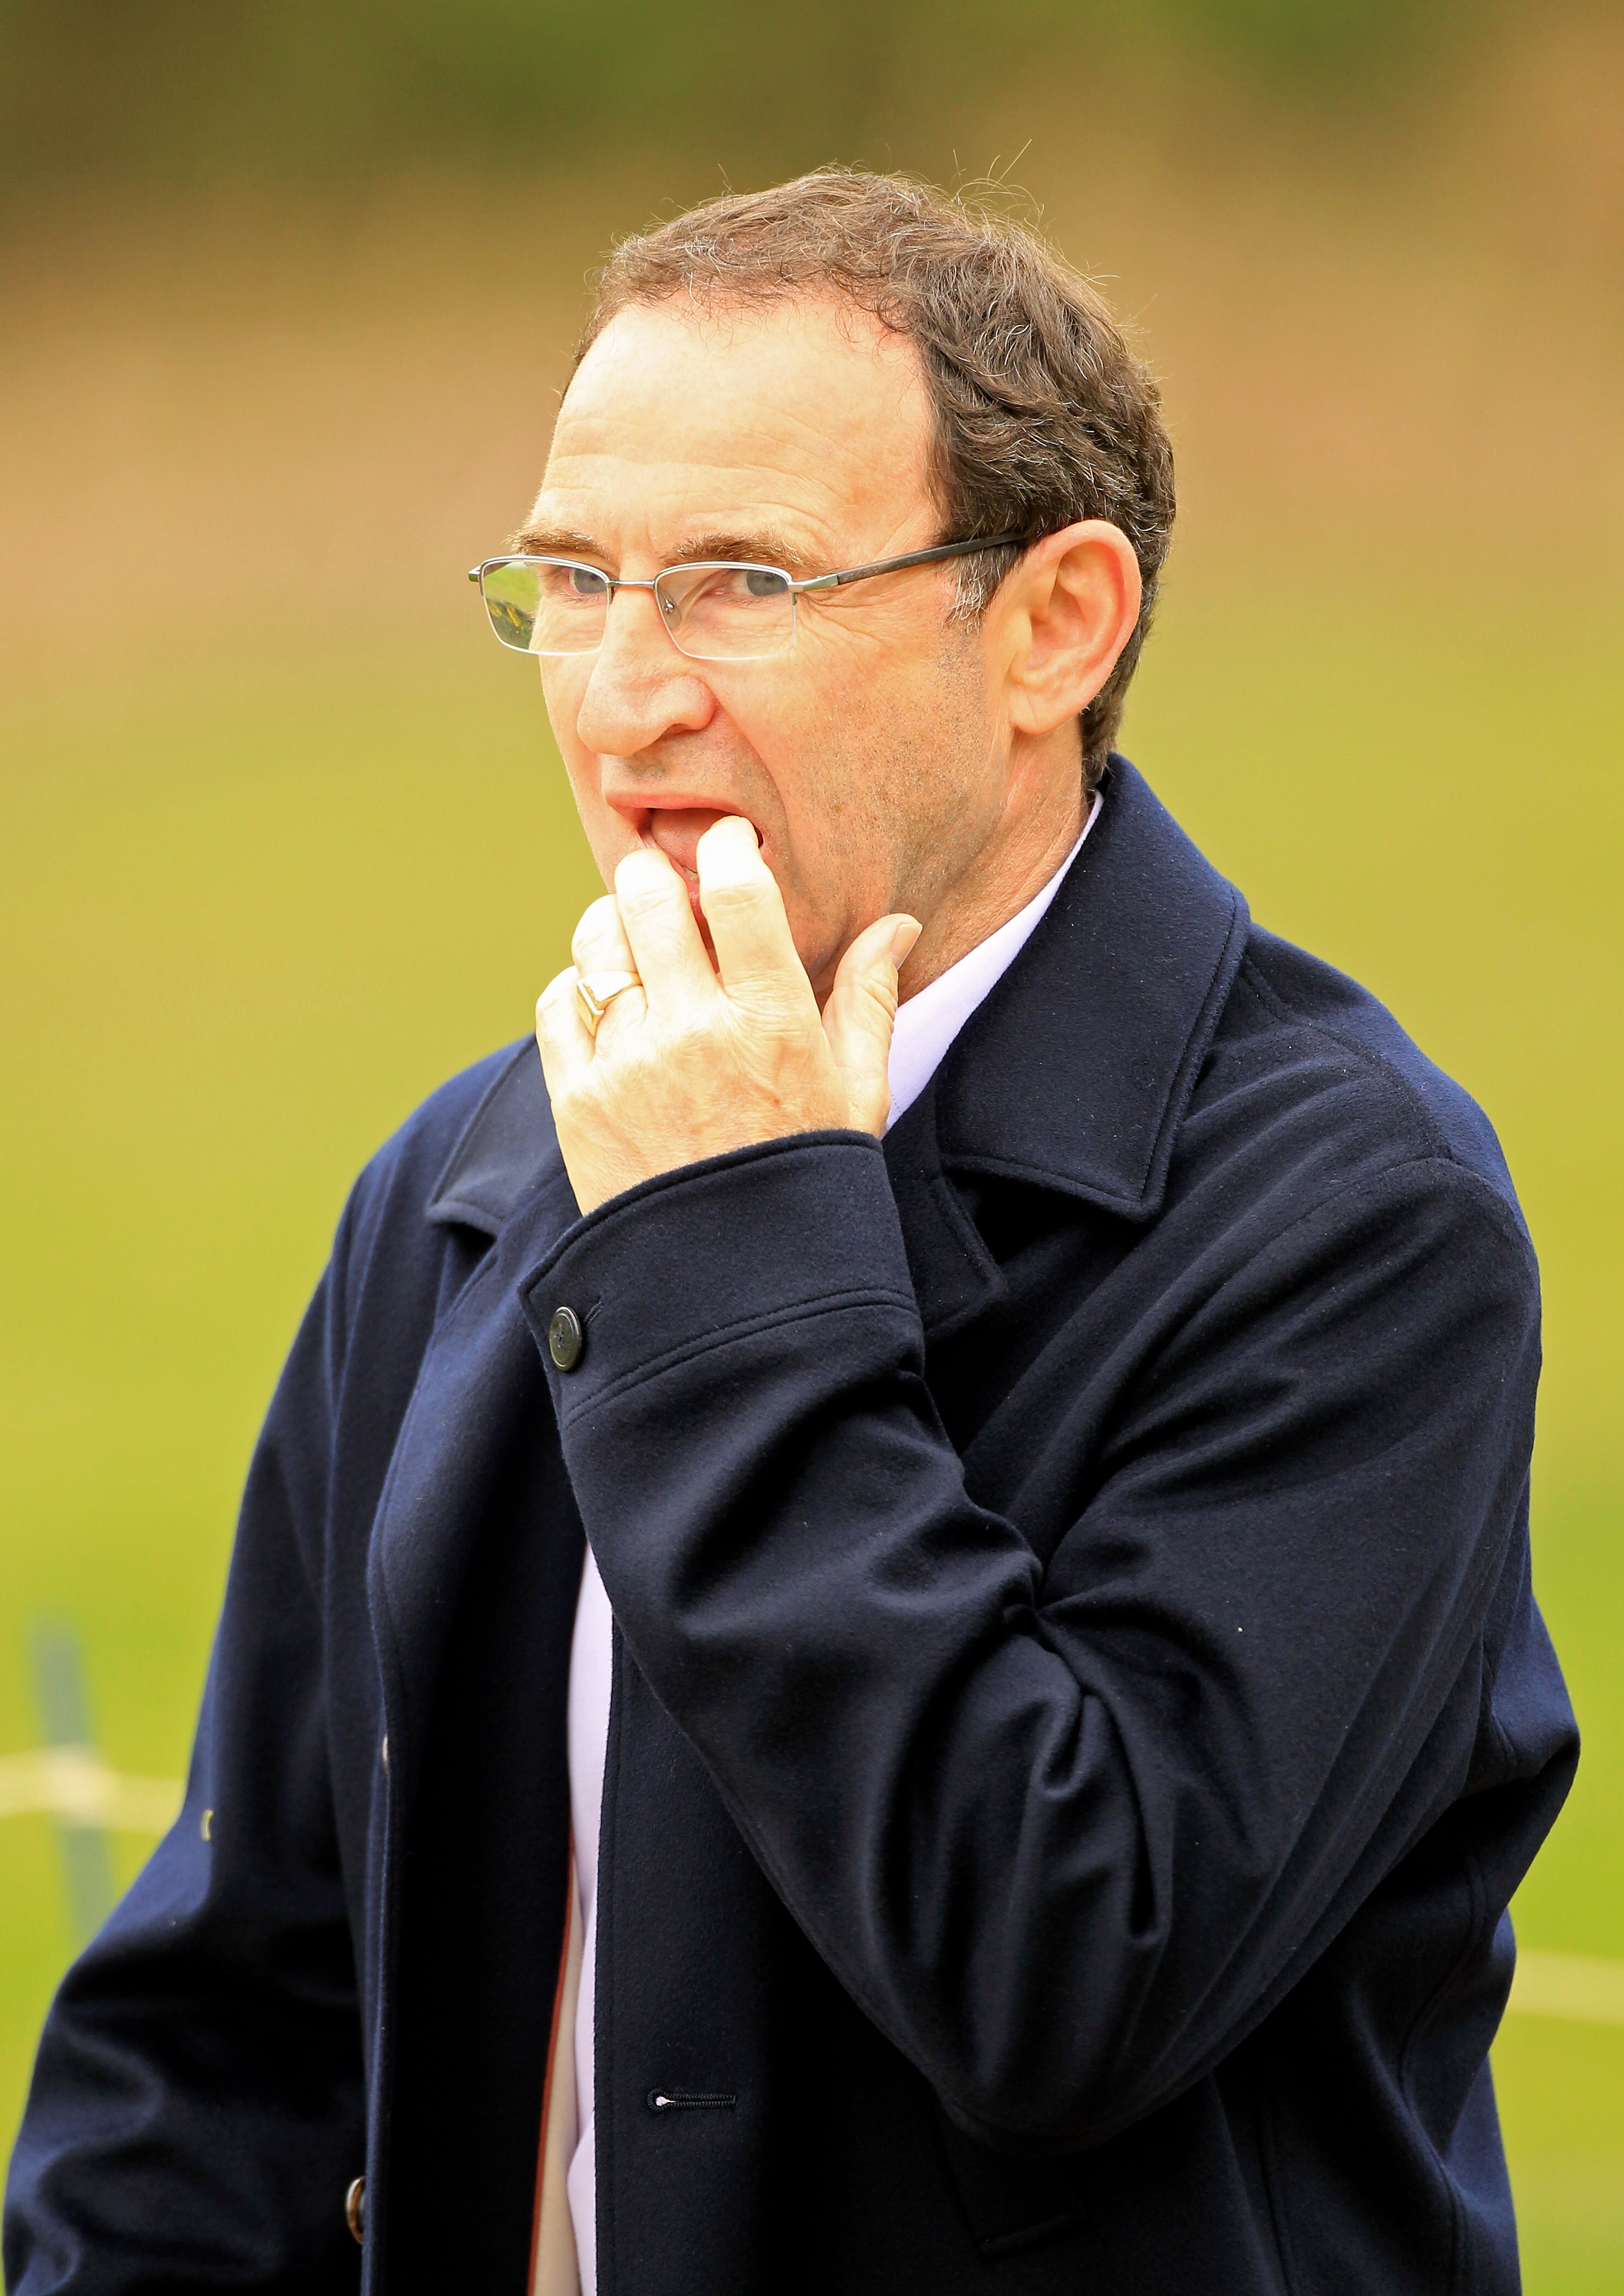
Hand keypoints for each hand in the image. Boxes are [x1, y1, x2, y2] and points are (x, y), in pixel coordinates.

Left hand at [536, 817, 920, 1216]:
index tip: (729, 847)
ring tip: (638, 945)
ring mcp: (628, 1064)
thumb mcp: (858, 1094)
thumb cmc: (808, 1181)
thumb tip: (895, 923)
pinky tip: (610, 1005)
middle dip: (658, 877)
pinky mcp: (576, 1100)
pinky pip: (560, 1002)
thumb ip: (868, 999)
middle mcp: (694, 1031)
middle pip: (648, 895)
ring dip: (615, 927)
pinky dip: (580, 989)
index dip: (727, 847)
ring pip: (597, 941)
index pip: (737, 888)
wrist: (735, 1287)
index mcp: (772, 1021)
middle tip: (671, 889)